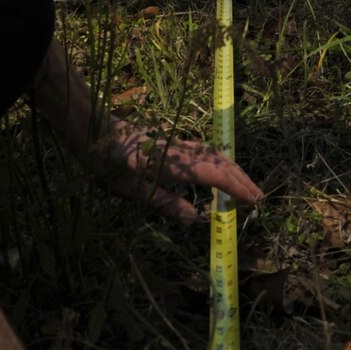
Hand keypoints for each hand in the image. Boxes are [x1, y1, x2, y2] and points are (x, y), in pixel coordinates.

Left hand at [88, 119, 262, 220]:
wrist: (93, 131)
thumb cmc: (107, 164)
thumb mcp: (131, 191)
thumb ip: (164, 203)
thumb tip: (194, 219)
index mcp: (172, 164)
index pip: (213, 175)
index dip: (235, 187)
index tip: (253, 200)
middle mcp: (179, 151)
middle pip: (219, 162)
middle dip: (241, 179)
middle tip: (258, 197)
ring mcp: (177, 144)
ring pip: (214, 154)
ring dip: (233, 169)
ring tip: (245, 185)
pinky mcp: (172, 143)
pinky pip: (204, 151)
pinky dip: (220, 162)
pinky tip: (221, 169)